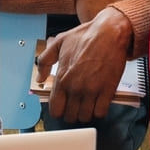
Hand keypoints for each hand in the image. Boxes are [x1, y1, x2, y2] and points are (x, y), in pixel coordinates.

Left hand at [35, 7, 133, 122]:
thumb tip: (39, 78)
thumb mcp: (58, 43)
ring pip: (85, 117)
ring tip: (88, 103)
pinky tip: (99, 102)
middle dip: (72, 112)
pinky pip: (101, 112)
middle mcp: (75, 87)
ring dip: (86, 113)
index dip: (59, 110)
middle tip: (77, 105)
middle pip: (70, 116)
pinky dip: (100, 110)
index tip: (63, 106)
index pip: (55, 110)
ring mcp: (92, 90)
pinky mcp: (108, 90)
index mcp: (62, 78)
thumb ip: (44, 61)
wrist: (110, 32)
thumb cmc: (86, 36)